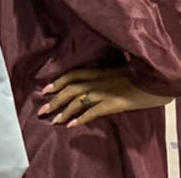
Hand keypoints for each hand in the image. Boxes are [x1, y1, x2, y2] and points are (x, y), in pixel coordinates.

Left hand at [39, 66, 171, 126]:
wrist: (155, 79)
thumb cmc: (138, 75)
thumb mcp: (116, 72)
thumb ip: (102, 77)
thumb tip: (91, 86)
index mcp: (98, 71)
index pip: (71, 75)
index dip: (57, 82)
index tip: (45, 90)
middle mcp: (97, 80)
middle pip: (69, 89)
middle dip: (54, 100)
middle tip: (42, 110)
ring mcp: (104, 92)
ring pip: (77, 101)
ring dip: (64, 111)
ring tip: (55, 120)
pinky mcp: (113, 103)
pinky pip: (93, 111)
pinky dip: (80, 118)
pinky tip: (71, 125)